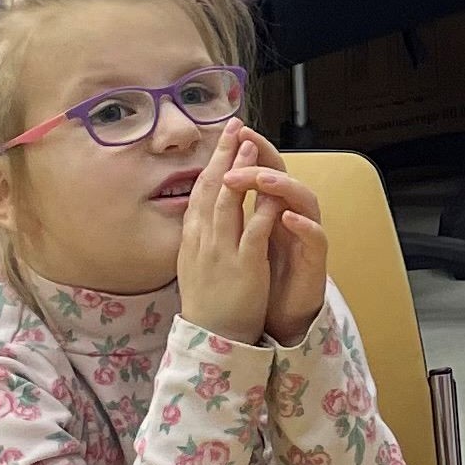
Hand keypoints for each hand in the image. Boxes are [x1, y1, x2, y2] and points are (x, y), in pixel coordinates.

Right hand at [175, 124, 280, 345]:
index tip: (223, 137)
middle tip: (234, 127)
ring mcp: (222, 252)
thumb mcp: (195, 261)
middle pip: (211, 188)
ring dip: (241, 173)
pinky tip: (272, 191)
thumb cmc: (208, 300)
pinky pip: (255, 232)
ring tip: (250, 147)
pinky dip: (263, 209)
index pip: (200, 190)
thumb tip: (204, 208)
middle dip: (223, 155)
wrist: (211, 337)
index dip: (212, 161)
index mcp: (192, 237)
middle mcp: (203, 239)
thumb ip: (200, 233)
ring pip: (230, 204)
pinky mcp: (244, 266)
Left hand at [215, 132, 331, 344]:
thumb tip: (210, 186)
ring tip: (262, 179)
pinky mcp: (315, 259)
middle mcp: (291, 215)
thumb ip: (233, 214)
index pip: (262, 170)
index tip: (231, 132)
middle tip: (244, 146)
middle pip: (284, 176)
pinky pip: (316, 237)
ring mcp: (305, 235)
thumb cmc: (260, 277)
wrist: (279, 317)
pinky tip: (287, 217)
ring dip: (282, 187)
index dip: (250, 151)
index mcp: (270, 210)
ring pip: (304, 199)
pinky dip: (303, 225)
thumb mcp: (240, 242)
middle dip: (265, 159)